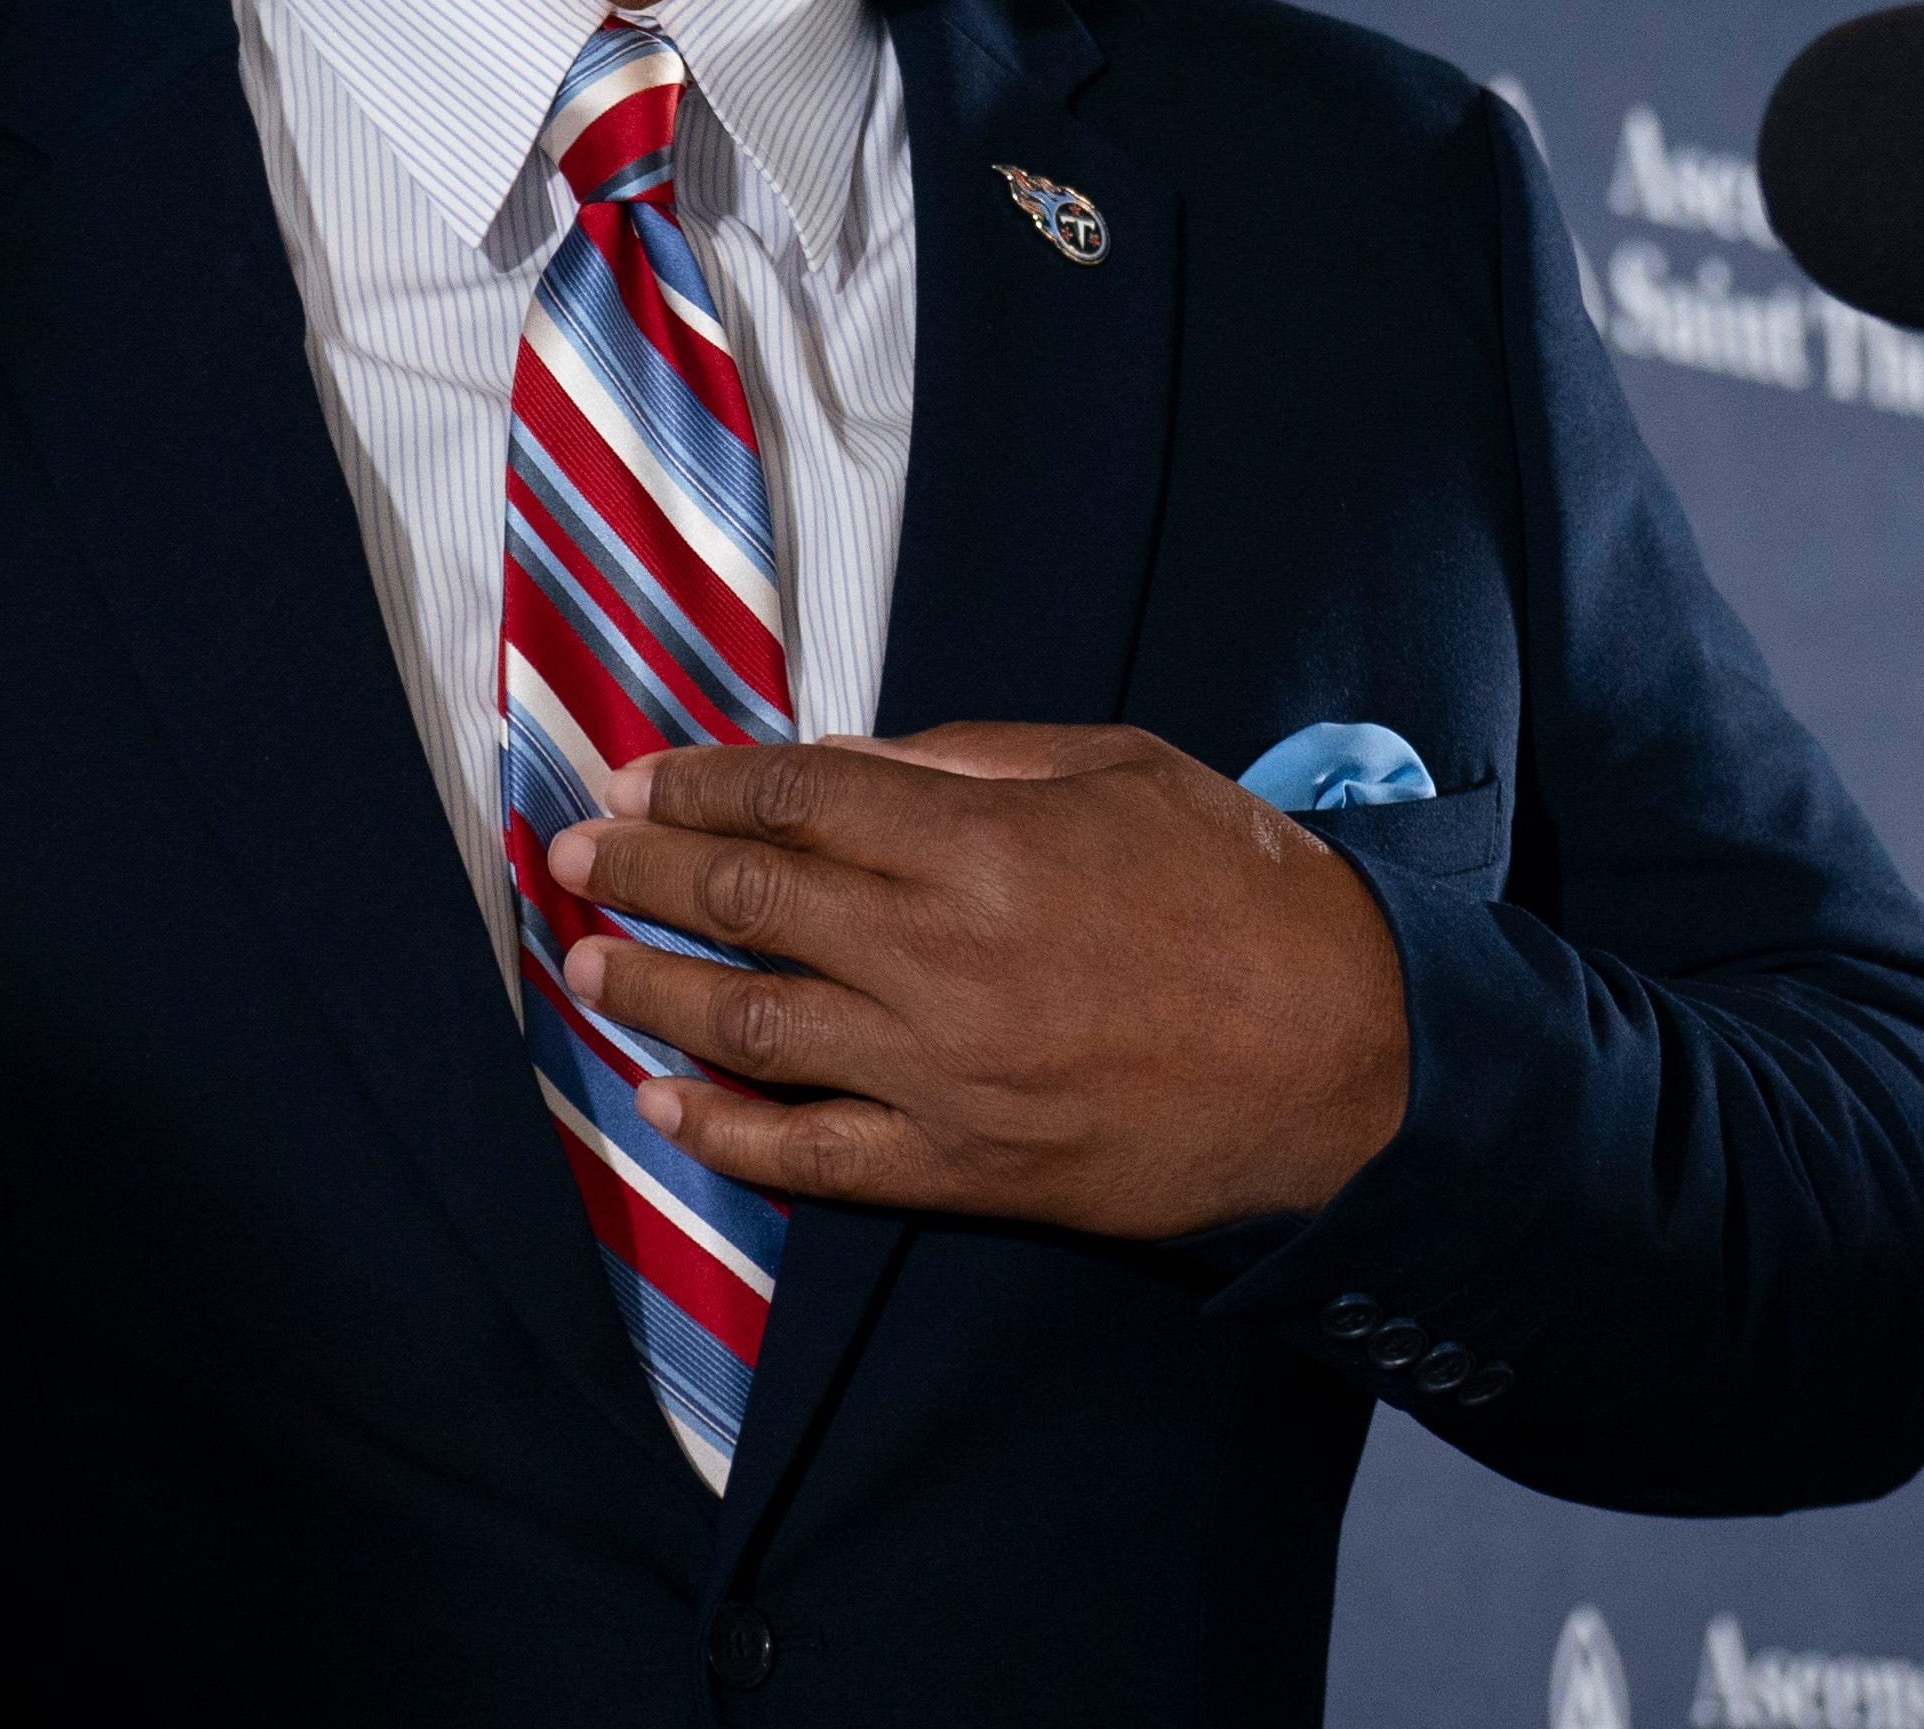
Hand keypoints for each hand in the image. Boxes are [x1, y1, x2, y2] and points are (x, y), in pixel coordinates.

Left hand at [549, 722, 1409, 1239]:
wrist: (1350, 1060)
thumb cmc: (1245, 894)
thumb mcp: (1121, 769)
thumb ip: (974, 757)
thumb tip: (849, 758)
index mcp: (979, 839)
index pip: (793, 798)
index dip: (697, 786)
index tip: (636, 778)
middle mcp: (939, 952)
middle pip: (748, 902)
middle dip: (642, 872)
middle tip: (573, 855)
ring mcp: (944, 1069)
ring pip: (753, 1025)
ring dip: (653, 991)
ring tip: (585, 966)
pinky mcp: (965, 1165)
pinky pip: (814, 1155)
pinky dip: (725, 1132)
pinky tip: (664, 1104)